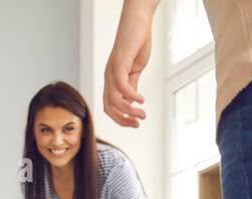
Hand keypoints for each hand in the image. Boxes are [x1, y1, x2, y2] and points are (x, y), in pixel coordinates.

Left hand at [103, 5, 153, 127]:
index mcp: (112, 80)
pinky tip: (142, 100)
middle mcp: (108, 77)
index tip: (135, 123)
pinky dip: (131, 96)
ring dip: (129, 111)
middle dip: (123, 120)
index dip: (121, 119)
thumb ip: (132, 85)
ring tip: (142, 114)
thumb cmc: (137, 43)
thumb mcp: (135, 70)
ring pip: (114, 100)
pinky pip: (121, 86)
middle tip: (138, 124)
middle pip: (109, 107)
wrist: (137, 22)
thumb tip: (131, 101)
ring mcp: (111, 71)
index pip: (110, 107)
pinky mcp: (118, 63)